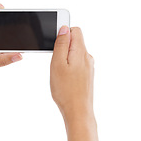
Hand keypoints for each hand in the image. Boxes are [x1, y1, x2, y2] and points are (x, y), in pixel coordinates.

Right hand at [50, 26, 100, 140]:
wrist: (77, 111)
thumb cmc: (65, 90)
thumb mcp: (58, 64)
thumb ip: (62, 44)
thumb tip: (64, 28)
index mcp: (81, 52)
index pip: (75, 30)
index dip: (63, 32)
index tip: (53, 43)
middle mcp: (87, 57)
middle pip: (75, 41)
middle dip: (62, 46)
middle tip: (53, 61)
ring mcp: (88, 67)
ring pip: (74, 53)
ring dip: (64, 57)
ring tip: (57, 71)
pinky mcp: (86, 75)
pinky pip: (76, 63)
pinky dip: (67, 66)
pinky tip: (62, 78)